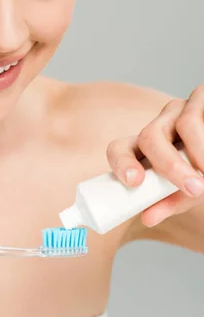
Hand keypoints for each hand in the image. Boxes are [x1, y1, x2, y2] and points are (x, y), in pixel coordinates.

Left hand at [106, 86, 203, 227]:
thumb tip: (147, 218)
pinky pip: (200, 118)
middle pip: (150, 136)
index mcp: (146, 148)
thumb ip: (169, 201)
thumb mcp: (187, 190)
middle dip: (170, 165)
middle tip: (194, 189)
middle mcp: (160, 125)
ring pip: (184, 125)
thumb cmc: (202, 174)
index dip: (122, 163)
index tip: (134, 182)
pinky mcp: (201, 99)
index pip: (120, 149)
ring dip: (200, 156)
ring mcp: (181, 110)